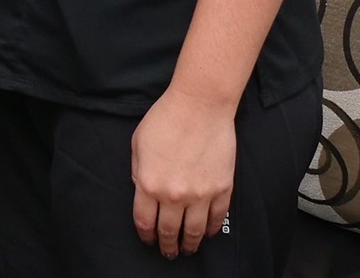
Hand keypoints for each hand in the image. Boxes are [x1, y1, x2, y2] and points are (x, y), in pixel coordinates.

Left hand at [131, 86, 236, 257]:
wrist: (199, 106)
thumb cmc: (165, 119)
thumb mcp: (137, 144)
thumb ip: (138, 172)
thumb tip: (141, 190)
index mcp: (148, 183)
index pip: (145, 221)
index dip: (145, 235)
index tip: (148, 239)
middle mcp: (174, 194)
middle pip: (169, 231)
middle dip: (167, 245)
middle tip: (168, 252)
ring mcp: (200, 194)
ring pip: (195, 231)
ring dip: (190, 244)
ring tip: (188, 249)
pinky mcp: (222, 189)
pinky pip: (217, 217)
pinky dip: (212, 229)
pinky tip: (208, 233)